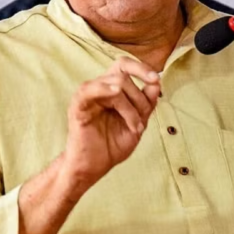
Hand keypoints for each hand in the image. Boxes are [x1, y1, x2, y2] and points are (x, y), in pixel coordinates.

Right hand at [62, 57, 161, 194]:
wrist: (94, 167)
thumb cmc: (112, 145)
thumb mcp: (137, 123)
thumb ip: (147, 103)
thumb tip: (156, 82)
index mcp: (111, 89)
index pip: (125, 65)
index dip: (141, 68)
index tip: (155, 79)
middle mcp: (99, 88)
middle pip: (122, 73)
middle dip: (139, 96)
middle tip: (143, 118)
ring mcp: (87, 96)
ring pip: (115, 84)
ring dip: (130, 107)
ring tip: (134, 127)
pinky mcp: (77, 106)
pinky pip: (89, 90)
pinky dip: (105, 89)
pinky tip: (116, 95)